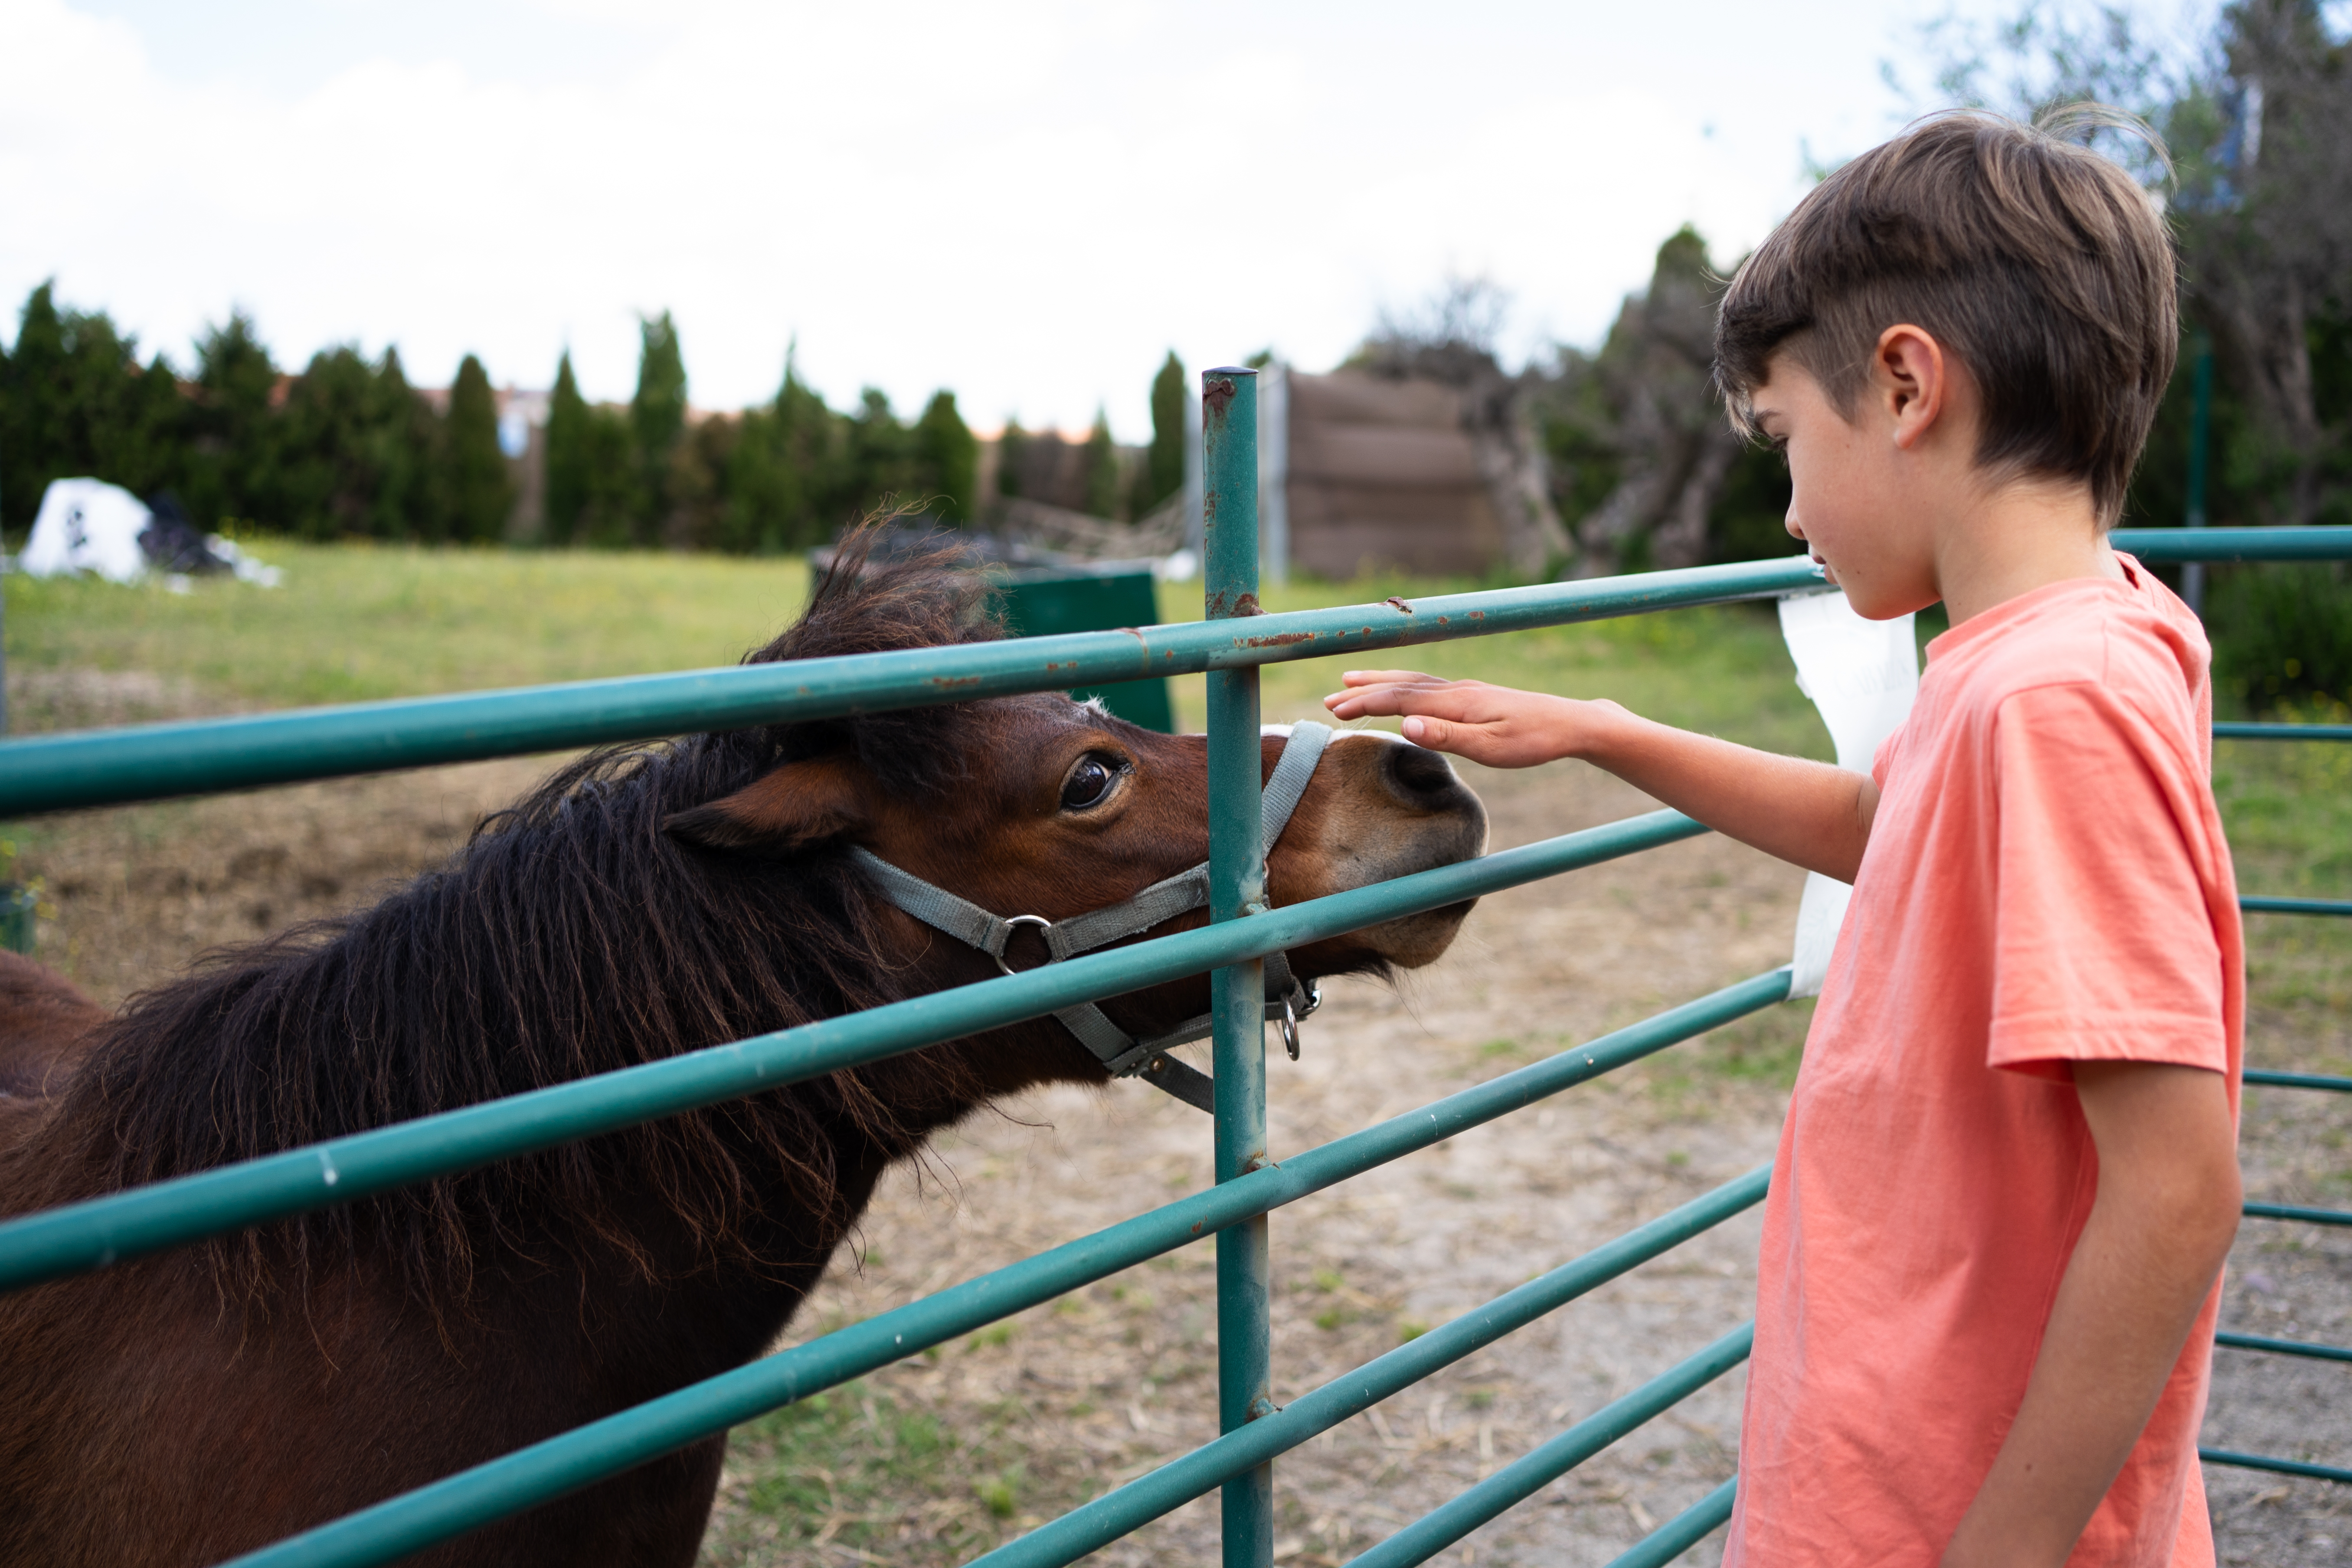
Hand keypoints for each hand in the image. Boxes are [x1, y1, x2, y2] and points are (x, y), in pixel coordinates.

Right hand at [1322, 670, 1613, 768]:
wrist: (1571, 723)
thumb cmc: (1533, 741)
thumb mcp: (1491, 748)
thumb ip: (1447, 737)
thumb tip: (1405, 725)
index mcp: (1456, 703)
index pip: (1399, 700)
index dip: (1365, 704)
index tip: (1335, 711)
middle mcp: (1456, 691)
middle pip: (1400, 686)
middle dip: (1362, 691)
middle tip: (1329, 699)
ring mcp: (1465, 691)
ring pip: (1412, 681)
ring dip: (1379, 682)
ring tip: (1351, 681)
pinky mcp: (1473, 696)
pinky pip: (1426, 685)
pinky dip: (1402, 684)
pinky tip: (1400, 690)